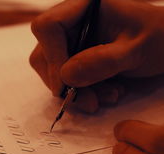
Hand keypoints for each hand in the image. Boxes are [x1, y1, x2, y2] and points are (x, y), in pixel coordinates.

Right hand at [30, 0, 163, 111]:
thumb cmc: (159, 38)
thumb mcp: (137, 48)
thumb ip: (104, 60)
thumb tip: (66, 77)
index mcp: (84, 6)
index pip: (48, 27)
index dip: (52, 56)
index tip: (66, 84)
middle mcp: (72, 22)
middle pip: (44, 54)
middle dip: (65, 83)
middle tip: (91, 101)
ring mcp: (71, 42)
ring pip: (53, 71)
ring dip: (77, 92)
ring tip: (109, 96)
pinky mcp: (75, 58)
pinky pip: (65, 80)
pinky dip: (82, 93)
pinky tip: (106, 93)